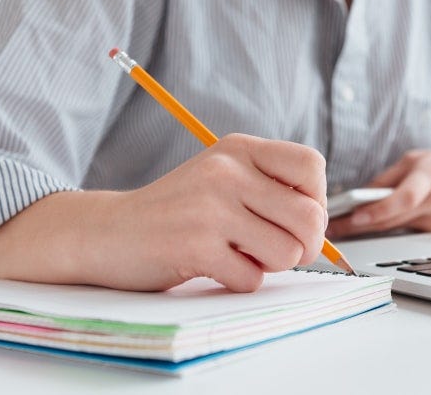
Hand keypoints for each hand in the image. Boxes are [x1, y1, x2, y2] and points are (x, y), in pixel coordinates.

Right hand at [83, 133, 327, 291]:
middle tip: (276, 250)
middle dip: (304, 245)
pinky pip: (251, 279)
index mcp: (238, 149)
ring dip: (269, 266)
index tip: (293, 216)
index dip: (315, 199)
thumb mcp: (221, 177)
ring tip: (240, 255)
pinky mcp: (194, 246)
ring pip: (287, 252)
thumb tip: (322, 225)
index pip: (312, 166)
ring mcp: (210, 208)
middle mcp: (226, 171)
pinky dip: (239, 282)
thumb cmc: (175, 211)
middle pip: (310, 216)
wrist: (108, 231)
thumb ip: (268, 188)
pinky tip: (214, 267)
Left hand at [326, 148, 430, 238]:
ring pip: (396, 229)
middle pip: (394, 219)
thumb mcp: (416, 160)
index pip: (404, 200)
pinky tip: (366, 227)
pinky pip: (406, 231)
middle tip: (332, 228)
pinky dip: (386, 228)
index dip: (377, 211)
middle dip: (360, 225)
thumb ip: (388, 179)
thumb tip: (357, 198)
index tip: (352, 218)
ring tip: (340, 227)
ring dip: (368, 229)